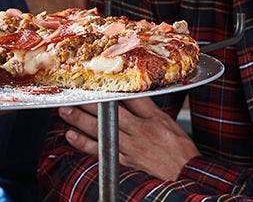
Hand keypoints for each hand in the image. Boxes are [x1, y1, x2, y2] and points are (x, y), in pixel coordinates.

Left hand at [58, 97, 198, 179]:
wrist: (187, 175)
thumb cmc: (180, 150)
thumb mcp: (169, 123)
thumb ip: (149, 109)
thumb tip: (130, 93)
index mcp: (155, 118)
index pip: (132, 98)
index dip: (113, 87)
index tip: (96, 78)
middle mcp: (142, 131)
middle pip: (112, 111)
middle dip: (90, 101)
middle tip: (72, 92)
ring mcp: (132, 147)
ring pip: (103, 129)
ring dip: (81, 119)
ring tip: (65, 110)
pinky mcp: (126, 162)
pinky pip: (102, 152)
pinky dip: (85, 144)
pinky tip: (72, 136)